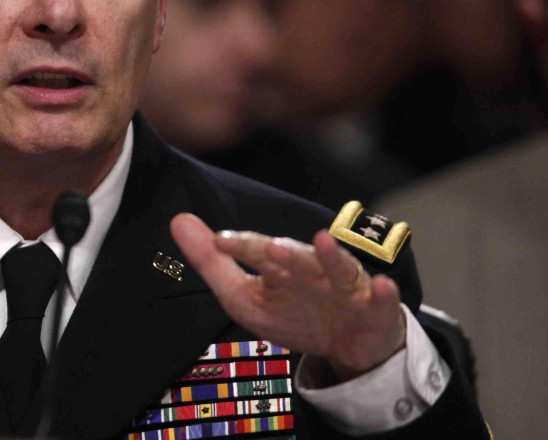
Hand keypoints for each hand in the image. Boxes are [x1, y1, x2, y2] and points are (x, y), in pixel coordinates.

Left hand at [170, 213, 404, 380]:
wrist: (350, 343)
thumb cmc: (293, 312)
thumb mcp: (243, 295)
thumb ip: (211, 262)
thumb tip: (178, 221)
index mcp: (280, 267)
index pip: (258, 253)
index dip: (240, 246)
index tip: (219, 241)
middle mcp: (313, 270)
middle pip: (298, 259)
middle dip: (285, 253)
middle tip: (270, 248)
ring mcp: (346, 288)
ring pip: (339, 271)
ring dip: (332, 258)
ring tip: (322, 242)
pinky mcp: (376, 309)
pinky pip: (382, 302)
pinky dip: (384, 294)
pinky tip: (383, 287)